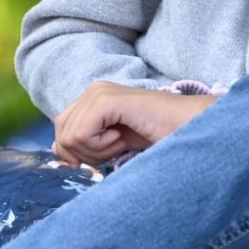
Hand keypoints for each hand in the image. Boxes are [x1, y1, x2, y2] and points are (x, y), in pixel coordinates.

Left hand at [53, 84, 215, 166]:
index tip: (106, 157)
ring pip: (69, 138)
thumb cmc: (159, 137)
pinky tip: (123, 137)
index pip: (62, 132)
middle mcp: (93, 90)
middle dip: (87, 154)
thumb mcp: (114, 144)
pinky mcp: (106, 100)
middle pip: (61, 136)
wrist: (191, 126)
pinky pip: (81, 135)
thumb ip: (86, 144)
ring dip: (96, 151)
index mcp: (94, 98)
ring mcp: (99, 92)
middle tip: (117, 147)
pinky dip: (101, 146)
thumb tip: (57, 152)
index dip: (77, 154)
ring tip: (123, 141)